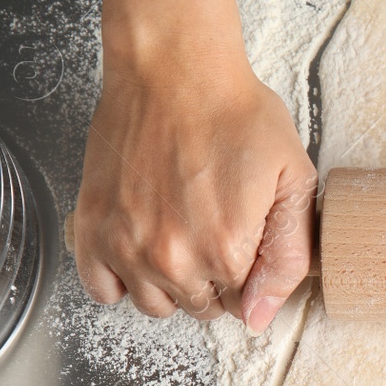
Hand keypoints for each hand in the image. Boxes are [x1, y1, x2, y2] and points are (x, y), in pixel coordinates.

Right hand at [73, 57, 314, 330]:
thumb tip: (260, 316)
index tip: (245, 236)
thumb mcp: (293, 179)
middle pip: (200, 306)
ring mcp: (125, 246)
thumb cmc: (236, 113)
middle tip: (215, 225)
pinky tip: (141, 244)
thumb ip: (288, 256)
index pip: (243, 302)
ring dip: (170, 282)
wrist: (173, 69)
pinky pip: (102, 289)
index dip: (249, 270)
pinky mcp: (91, 228)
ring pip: (154, 305)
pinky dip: (121, 277)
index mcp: (226, 250)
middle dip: (213, 278)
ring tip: (180, 233)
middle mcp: (171, 258)